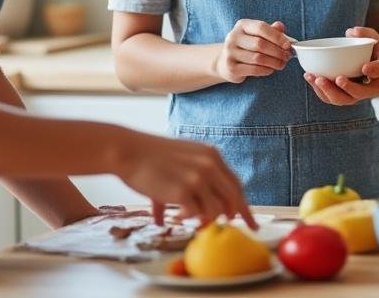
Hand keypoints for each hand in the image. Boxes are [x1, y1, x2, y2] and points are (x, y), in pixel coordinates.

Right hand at [112, 128, 255, 228]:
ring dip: (203, 219)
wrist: (129, 151)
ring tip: (185, 215)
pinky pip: (195, 215)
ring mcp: (197, 178)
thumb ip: (196, 176)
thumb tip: (198, 203)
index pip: (236, 185)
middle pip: (232, 200)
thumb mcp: (183, 157)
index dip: (244, 206)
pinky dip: (188, 219)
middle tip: (228, 227)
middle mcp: (209, 166)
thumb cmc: (151, 156)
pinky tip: (176, 215)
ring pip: (215, 211)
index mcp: (211, 155)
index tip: (250, 222)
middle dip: (234, 217)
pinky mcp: (183, 191)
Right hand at [213, 19, 292, 83]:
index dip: (277, 37)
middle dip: (277, 52)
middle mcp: (233, 37)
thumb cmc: (246, 46)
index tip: (288, 45)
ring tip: (281, 64)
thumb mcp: (257, 35)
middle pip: (260, 44)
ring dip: (274, 62)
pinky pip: (254, 70)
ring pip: (258, 58)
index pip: (261, 27)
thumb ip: (270, 30)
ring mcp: (230, 53)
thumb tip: (281, 27)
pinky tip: (271, 69)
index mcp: (242, 25)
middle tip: (287, 56)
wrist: (225, 61)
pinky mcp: (231, 67)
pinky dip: (266, 70)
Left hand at [304, 26, 378, 104]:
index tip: (365, 68)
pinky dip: (320, 90)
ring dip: (328, 91)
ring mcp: (358, 93)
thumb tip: (352, 32)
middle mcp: (372, 86)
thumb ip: (365, 33)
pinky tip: (310, 77)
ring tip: (315, 77)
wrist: (372, 62)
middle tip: (337, 78)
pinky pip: (332, 98)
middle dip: (347, 88)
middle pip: (360, 93)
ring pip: (344, 99)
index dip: (374, 70)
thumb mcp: (373, 36)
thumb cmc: (373, 48)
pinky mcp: (345, 95)